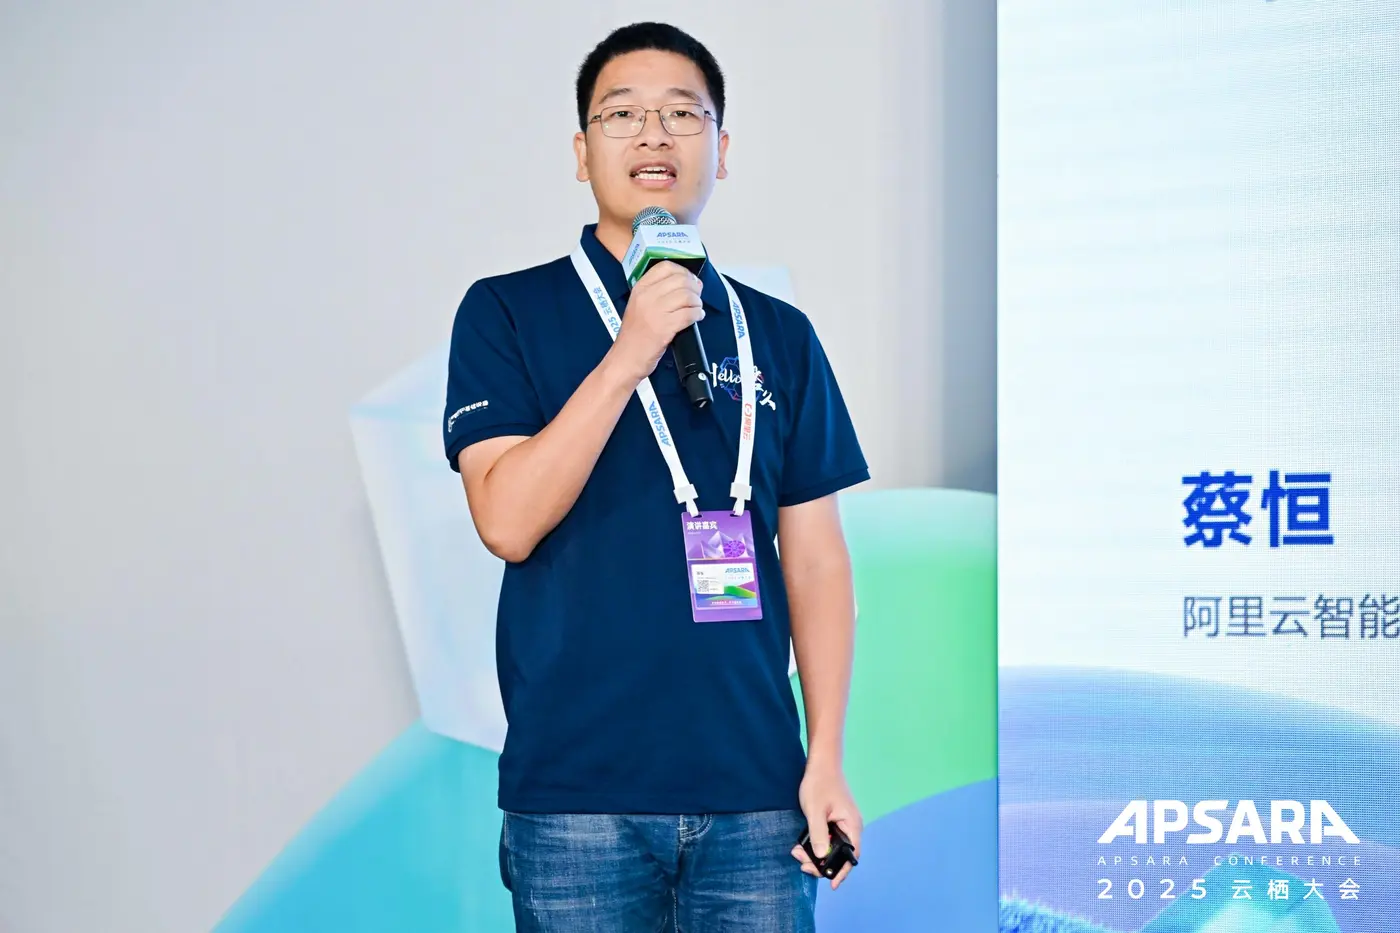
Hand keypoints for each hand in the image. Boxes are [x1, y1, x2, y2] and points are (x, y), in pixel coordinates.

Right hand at [607, 261, 703, 381]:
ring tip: (697, 308)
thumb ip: (657, 292)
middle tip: (697, 296)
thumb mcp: (639, 305)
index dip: (683, 271)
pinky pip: (689, 314)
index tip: (690, 280)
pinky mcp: (664, 327)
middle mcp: (647, 296)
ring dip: (697, 302)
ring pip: (687, 296)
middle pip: (680, 280)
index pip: (666, 267)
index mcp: (640, 288)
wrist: (625, 358)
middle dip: (694, 287)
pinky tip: (697, 317)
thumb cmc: (634, 335)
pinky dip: (697, 314)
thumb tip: (685, 283)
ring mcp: (655, 312)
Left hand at [791, 761, 862, 889]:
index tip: (831, 885)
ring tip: (797, 852)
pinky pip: (827, 838)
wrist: (821, 763)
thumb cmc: (820, 783)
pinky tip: (802, 844)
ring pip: (832, 847)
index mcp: (852, 826)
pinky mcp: (834, 820)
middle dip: (821, 862)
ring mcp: (843, 823)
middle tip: (800, 862)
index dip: (842, 872)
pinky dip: (816, 844)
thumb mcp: (816, 811)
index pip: (851, 856)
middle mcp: (851, 827)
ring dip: (816, 854)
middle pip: (840, 855)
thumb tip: (821, 857)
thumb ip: (819, 834)